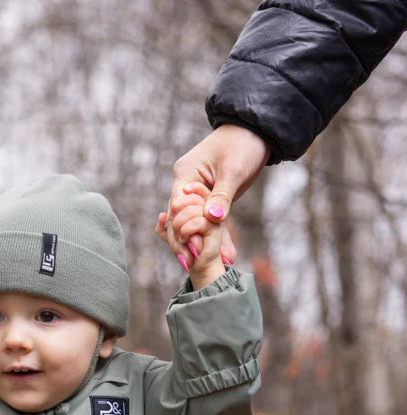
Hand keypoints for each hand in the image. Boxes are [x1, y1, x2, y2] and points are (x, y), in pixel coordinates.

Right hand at [170, 125, 269, 259]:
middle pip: (182, 220)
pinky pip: (211, 222)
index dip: (182, 230)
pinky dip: (218, 237)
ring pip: (197, 224)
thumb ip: (221, 196)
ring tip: (222, 263)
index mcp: (185, 175)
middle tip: (198, 264)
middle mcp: (187, 186)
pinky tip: (228, 255)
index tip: (192, 251)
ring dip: (207, 244)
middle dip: (191, 243)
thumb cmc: (243, 142)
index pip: (176, 208)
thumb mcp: (232, 170)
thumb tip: (212, 219)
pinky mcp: (212, 199)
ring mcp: (199, 194)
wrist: (257, 130)